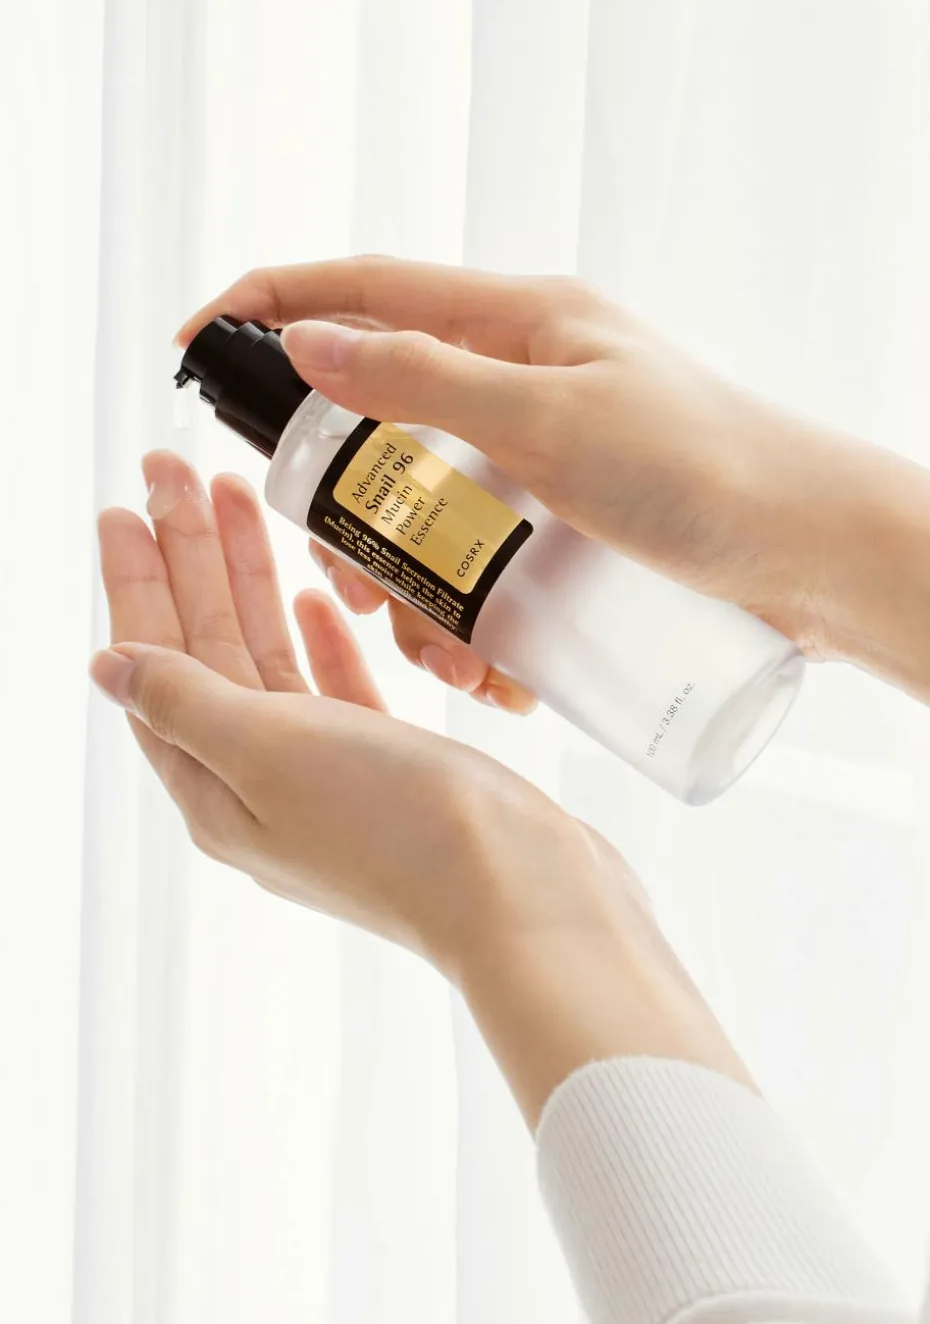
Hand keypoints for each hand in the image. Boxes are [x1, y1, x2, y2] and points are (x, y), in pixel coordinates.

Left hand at [91, 450, 752, 1121]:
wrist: (523, 894)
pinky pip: (333, 692)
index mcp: (218, 790)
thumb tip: (106, 667)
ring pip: (268, 659)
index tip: (127, 504)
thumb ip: (188, 700)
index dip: (138, 582)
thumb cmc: (399, 828)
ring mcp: (327, 781)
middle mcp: (262, 788)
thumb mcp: (272, 751)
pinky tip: (310, 595)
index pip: (156, 665)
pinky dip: (318, 640)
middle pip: (208, 652)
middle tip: (176, 471)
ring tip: (235, 500)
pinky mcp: (389, 772)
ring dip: (249, 581)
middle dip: (189, 559)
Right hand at [178, 256, 929, 704]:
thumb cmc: (704, 469)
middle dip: (350, 510)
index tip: (195, 348)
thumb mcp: (551, 419)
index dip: (272, 305)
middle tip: (348, 578)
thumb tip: (306, 342)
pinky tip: (492, 669)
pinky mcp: (570, 527)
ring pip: (431, 511)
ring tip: (442, 652)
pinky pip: (488, 560)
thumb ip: (427, 379)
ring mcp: (548, 458)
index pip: (367, 290)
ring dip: (414, 584)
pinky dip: (473, 615)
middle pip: (386, 423)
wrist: (817, 558)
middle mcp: (526, 382)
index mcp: (520, 323)